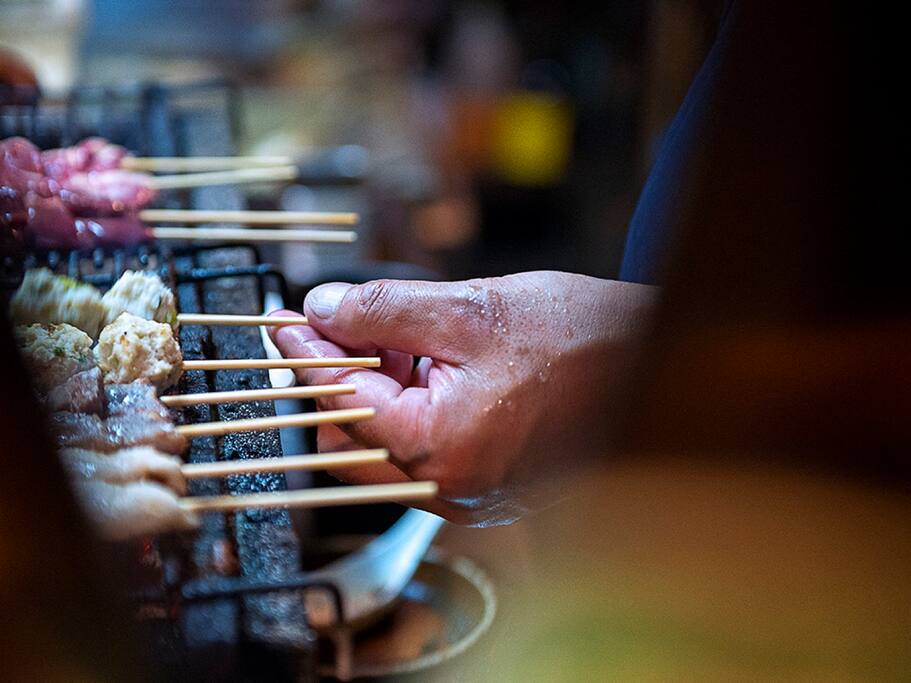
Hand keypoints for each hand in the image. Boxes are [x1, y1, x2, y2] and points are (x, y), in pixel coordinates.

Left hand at [270, 272, 654, 524]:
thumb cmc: (583, 337)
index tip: (282, 318)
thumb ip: (384, 310)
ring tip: (394, 334)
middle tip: (337, 319)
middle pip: (351, 437)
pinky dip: (408, 407)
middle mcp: (450, 489)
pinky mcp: (487, 487)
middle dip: (335, 374)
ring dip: (373, 390)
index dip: (304, 352)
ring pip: (383, 446)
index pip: (339, 400)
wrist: (659, 364)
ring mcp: (469, 495)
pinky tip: (424, 363)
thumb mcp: (472, 307)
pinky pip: (420, 452)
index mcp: (440, 448)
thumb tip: (323, 309)